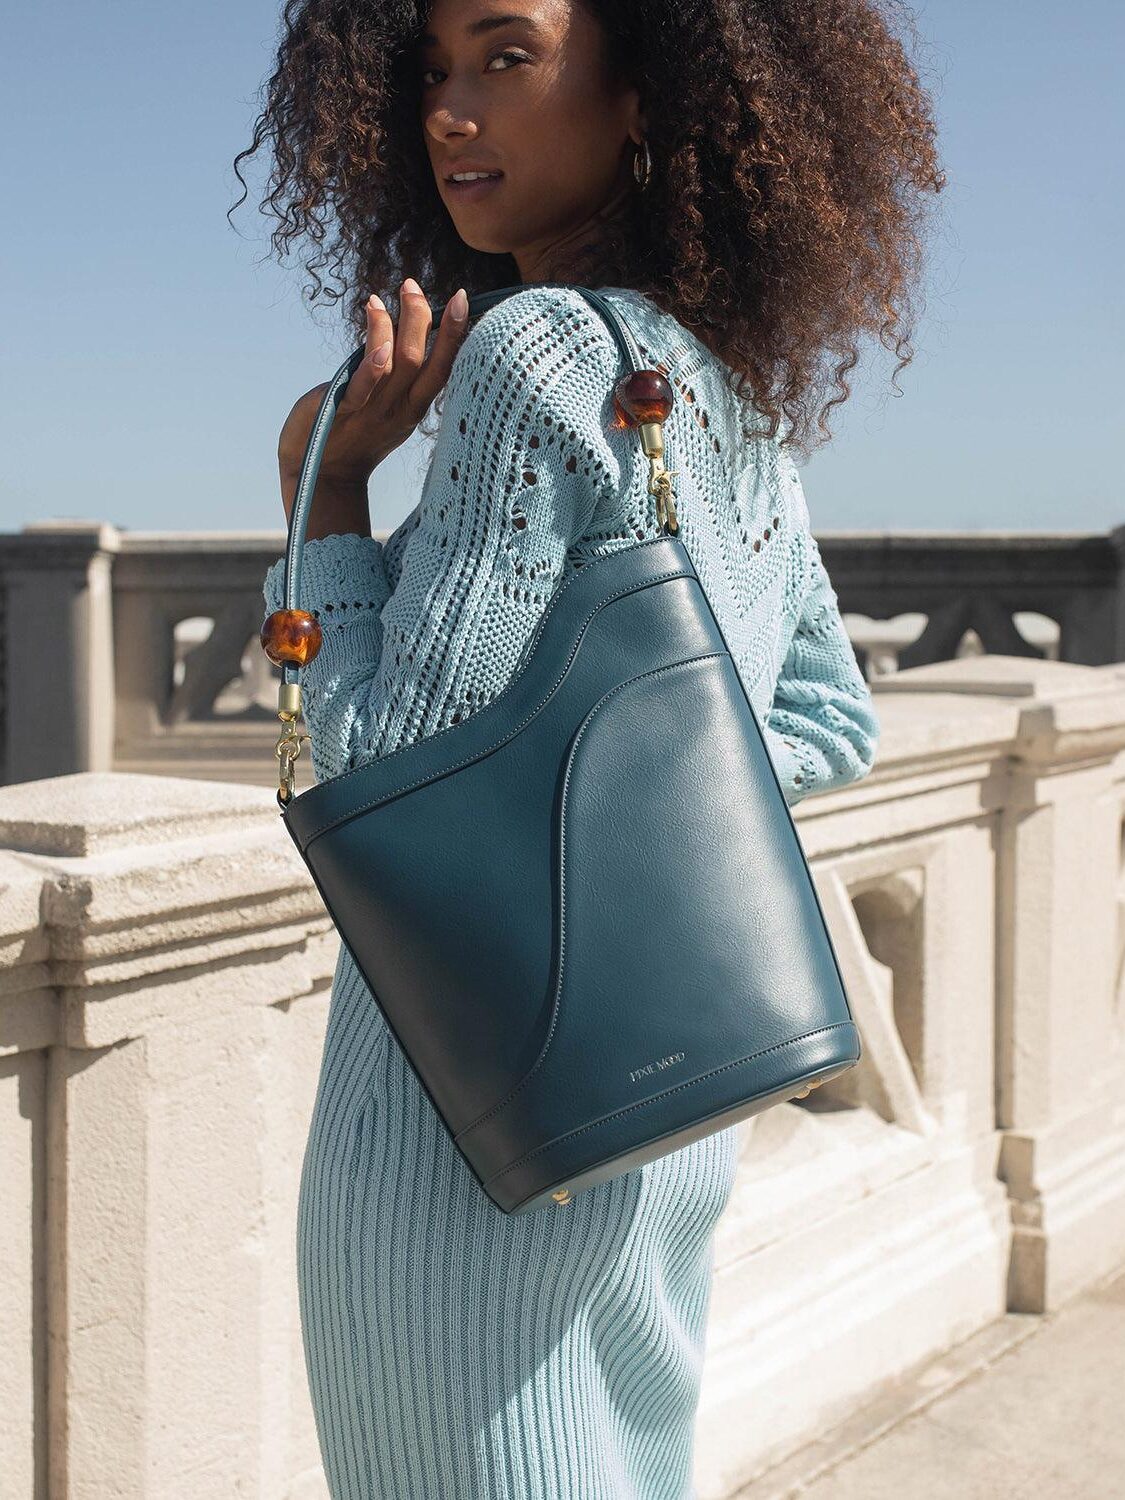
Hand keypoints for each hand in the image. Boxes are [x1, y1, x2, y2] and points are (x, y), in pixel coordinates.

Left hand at [278, 279, 469, 521]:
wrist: (319, 479)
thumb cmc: (350, 438)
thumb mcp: (382, 407)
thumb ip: (394, 376)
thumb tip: (402, 332)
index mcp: (412, 408)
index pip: (443, 368)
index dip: (454, 334)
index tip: (461, 298)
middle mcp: (399, 409)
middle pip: (425, 361)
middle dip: (427, 320)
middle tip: (414, 286)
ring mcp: (373, 411)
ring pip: (399, 364)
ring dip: (399, 324)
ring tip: (390, 294)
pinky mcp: (343, 411)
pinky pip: (364, 384)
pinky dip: (374, 359)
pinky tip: (377, 328)